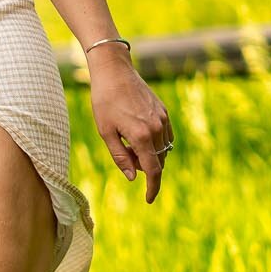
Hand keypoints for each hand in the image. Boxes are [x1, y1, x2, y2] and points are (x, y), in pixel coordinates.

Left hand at [88, 46, 173, 203]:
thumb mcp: (105, 132)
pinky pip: (165, 136)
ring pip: (163, 149)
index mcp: (141, 136)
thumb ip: (120, 157)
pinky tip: (138, 132)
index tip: (149, 199)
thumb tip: (133, 177)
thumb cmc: (104, 101)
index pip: (153, 171)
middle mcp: (156, 129)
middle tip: (124, 151)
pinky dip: (155, 142)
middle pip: (158, 161)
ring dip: (150, 154)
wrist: (114, 71)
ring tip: (128, 139)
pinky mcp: (164, 111)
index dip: (152, 188)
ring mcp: (163, 119)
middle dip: (144, 166)